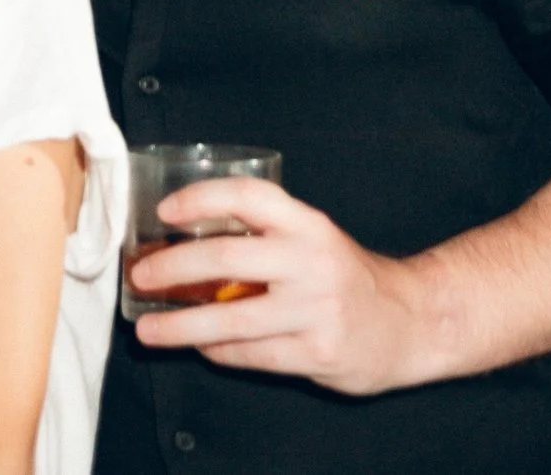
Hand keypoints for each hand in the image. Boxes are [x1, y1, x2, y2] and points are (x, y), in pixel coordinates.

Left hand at [127, 178, 437, 396]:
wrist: (411, 321)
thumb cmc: (345, 277)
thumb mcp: (313, 240)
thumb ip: (264, 238)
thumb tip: (185, 245)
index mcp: (307, 224)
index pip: (248, 197)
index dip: (201, 198)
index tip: (165, 212)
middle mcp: (311, 260)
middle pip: (227, 259)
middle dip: (173, 268)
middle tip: (140, 276)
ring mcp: (315, 308)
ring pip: (232, 319)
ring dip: (181, 325)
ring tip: (148, 330)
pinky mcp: (318, 351)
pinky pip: (252, 354)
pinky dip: (219, 351)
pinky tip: (202, 347)